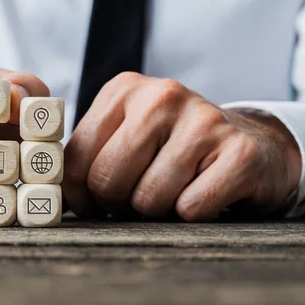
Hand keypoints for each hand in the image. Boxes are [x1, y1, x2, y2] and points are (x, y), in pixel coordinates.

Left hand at [63, 72, 301, 220]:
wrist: (248, 143)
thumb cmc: (171, 148)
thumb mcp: (125, 136)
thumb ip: (87, 158)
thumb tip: (56, 200)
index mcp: (122, 90)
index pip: (77, 159)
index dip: (81, 195)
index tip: (95, 202)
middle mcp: (161, 95)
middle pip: (108, 179)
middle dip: (118, 203)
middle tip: (137, 197)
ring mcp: (203, 120)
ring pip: (148, 198)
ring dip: (157, 210)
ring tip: (173, 190)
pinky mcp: (239, 151)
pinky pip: (190, 208)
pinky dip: (192, 214)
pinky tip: (203, 191)